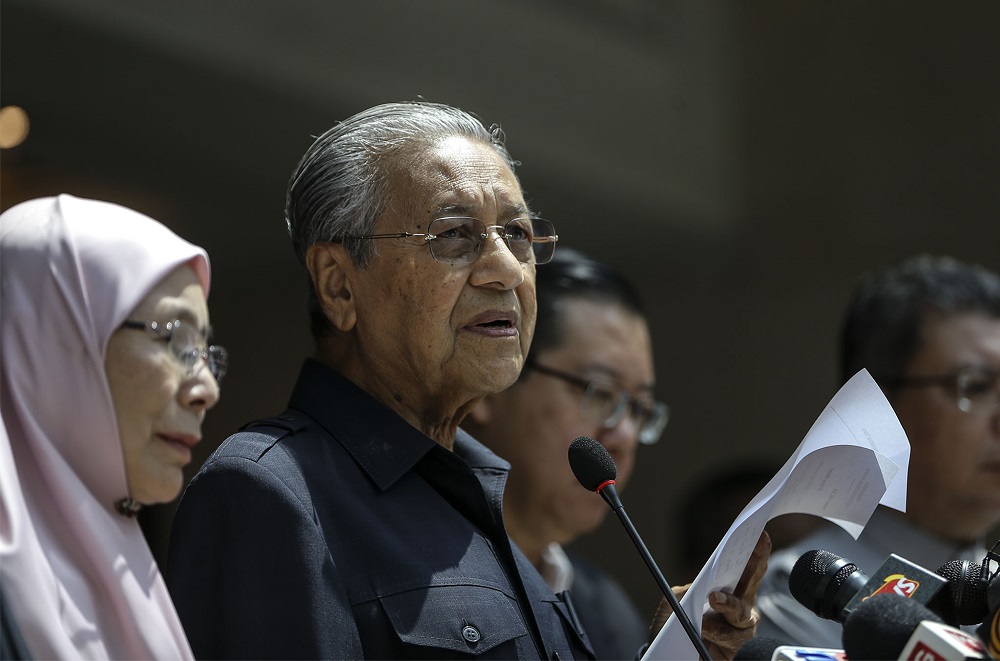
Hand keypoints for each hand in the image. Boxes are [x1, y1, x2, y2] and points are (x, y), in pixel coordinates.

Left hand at [647, 531, 770, 659]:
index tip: (761, 535)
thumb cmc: (675, 626)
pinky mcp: (737, 648)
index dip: (756, 553)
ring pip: (742, 613)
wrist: (670, 654)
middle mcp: (740, 607)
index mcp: (727, 590)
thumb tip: (698, 586)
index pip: (744, 569)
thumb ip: (686, 591)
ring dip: (727, 605)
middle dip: (755, 566)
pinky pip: (732, 637)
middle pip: (753, 584)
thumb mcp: (675, 602)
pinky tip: (703, 627)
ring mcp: (741, 629)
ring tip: (712, 599)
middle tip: (752, 551)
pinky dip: (716, 630)